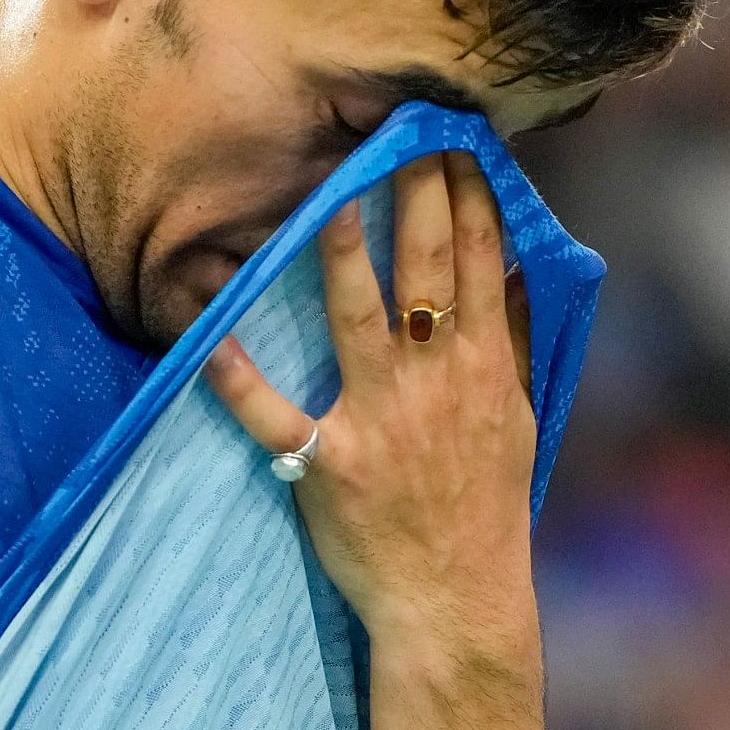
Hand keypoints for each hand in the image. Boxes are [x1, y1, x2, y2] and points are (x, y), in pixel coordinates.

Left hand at [206, 154, 536, 666]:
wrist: (457, 602)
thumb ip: (517, 345)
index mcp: (485, 369)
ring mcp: (380, 419)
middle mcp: (436, 382)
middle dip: (419, 192)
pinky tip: (208, 336)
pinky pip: (274, 413)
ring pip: (358, 318)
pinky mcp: (328, 462)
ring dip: (343, 252)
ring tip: (329, 191)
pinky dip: (238, 377)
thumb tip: (519, 273)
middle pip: (429, 269)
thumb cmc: (486, 510)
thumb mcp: (521, 422)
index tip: (459, 137)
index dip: (471, 194)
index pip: (483, 262)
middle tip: (405, 128)